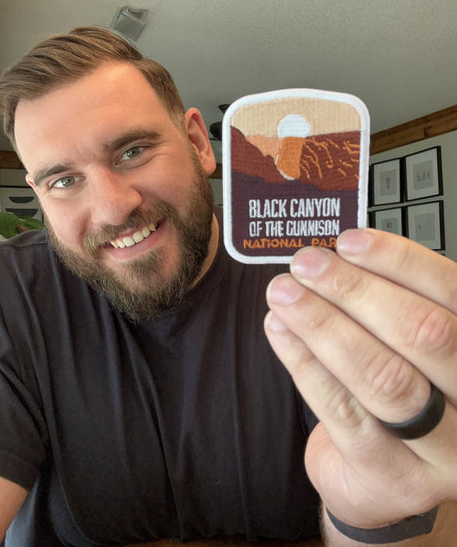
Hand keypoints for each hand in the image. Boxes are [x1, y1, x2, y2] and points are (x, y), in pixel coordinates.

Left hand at [264, 229, 456, 528]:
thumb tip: (334, 257)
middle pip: (424, 334)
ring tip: (285, 294)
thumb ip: (389, 304)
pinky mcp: (394, 476)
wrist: (390, 479)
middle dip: (355, 290)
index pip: (453, 294)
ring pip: (383, 376)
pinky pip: (343, 410)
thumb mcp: (412, 348)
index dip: (400, 262)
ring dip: (324, 324)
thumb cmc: (403, 395)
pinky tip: (281, 331)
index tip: (350, 241)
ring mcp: (443, 449)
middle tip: (307, 264)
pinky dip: (305, 362)